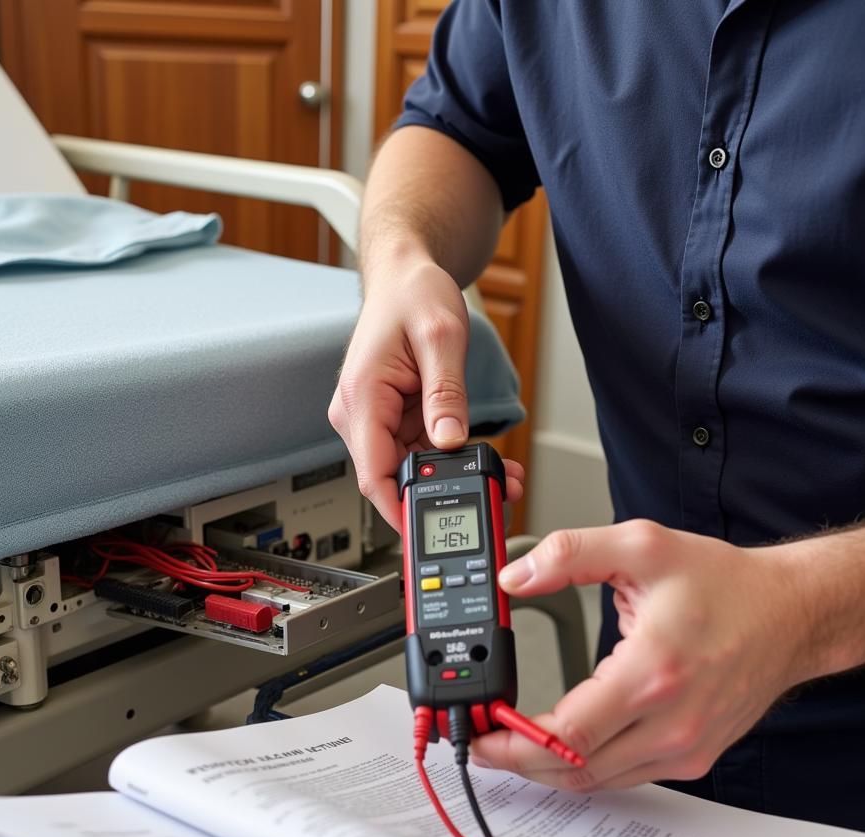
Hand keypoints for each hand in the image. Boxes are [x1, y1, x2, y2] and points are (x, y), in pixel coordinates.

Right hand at [329, 258, 522, 530]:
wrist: (406, 277)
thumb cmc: (412, 295)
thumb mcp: (440, 337)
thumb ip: (446, 394)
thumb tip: (450, 441)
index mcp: (362, 399)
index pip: (373, 474)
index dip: (399, 510)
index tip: (427, 532)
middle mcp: (362, 416)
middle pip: (395, 478)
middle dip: (442, 495)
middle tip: (493, 497)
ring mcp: (378, 420)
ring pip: (413, 470)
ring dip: (453, 479)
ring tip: (502, 477)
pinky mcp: (395, 420)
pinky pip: (422, 453)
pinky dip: (453, 461)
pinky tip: (486, 461)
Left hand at [472, 521, 810, 790]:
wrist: (792, 614)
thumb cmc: (725, 584)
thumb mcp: (641, 545)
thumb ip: (570, 554)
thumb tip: (515, 576)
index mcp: (654, 670)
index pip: (569, 733)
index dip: (515, 741)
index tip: (483, 731)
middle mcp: (672, 721)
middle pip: (575, 768)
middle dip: (519, 760)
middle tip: (484, 741)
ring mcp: (685, 747)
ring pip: (598, 780)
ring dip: (548, 769)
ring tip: (513, 743)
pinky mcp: (693, 756)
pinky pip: (625, 776)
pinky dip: (586, 767)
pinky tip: (562, 746)